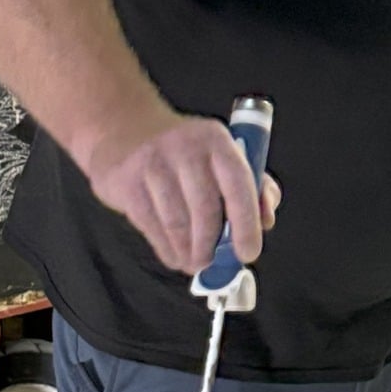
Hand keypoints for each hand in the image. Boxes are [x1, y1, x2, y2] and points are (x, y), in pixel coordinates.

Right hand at [83, 111, 279, 275]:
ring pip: (176, 223)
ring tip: (193, 262)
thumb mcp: (224, 155)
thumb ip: (254, 186)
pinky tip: (173, 254)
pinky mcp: (125, 181)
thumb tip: (266, 220)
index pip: (238, 184)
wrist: (124, 127)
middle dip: (211, 246)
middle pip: (205, 210)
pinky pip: (150, 225)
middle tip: (213, 265)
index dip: (246, 224)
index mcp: (217, 140)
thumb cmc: (185, 151)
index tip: (248, 253)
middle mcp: (185, 147)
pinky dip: (165, 248)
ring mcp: (152, 163)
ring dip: (188, 251)